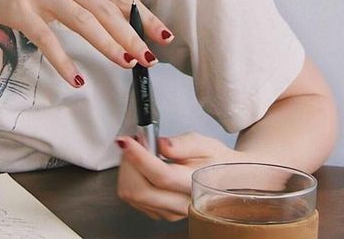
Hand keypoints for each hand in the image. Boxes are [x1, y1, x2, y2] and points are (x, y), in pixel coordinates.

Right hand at [0, 0, 172, 86]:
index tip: (164, 36)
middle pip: (105, 9)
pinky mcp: (20, 10)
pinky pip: (46, 38)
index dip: (143, 16)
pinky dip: (63, 60)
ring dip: (107, 44)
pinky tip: (76, 78)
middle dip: (131, 35)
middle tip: (149, 58)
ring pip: (82, 20)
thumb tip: (117, 23)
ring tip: (126, 63)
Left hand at [115, 132, 239, 220]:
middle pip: (139, 191)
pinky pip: (133, 199)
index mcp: (194, 186)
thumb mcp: (203, 144)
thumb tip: (161, 144)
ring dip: (128, 170)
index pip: (160, 176)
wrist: (226, 181)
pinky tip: (140, 165)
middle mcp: (181, 204)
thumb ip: (182, 144)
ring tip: (140, 152)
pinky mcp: (159, 212)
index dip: (139, 156)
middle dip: (129, 162)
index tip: (127, 140)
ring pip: (132, 196)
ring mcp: (169, 212)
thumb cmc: (215, 161)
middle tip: (135, 142)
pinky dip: (130, 178)